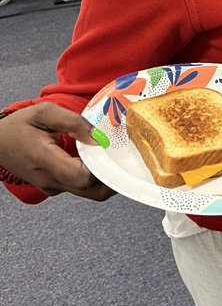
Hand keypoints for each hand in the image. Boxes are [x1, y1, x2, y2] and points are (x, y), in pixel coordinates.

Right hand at [0, 104, 115, 200]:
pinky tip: (95, 160)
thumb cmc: (17, 126)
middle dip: (111, 176)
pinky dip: (93, 178)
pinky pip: (79, 188)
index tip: (109, 151)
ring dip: (104, 178)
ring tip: (109, 157)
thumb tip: (98, 138)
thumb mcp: (44, 113)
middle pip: (92, 191)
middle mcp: (50, 179)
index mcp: (45, 160)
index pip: (81, 177)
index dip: (101, 167)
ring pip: (88, 193)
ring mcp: (52, 186)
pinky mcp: (53, 187)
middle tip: (119, 157)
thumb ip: (73, 122)